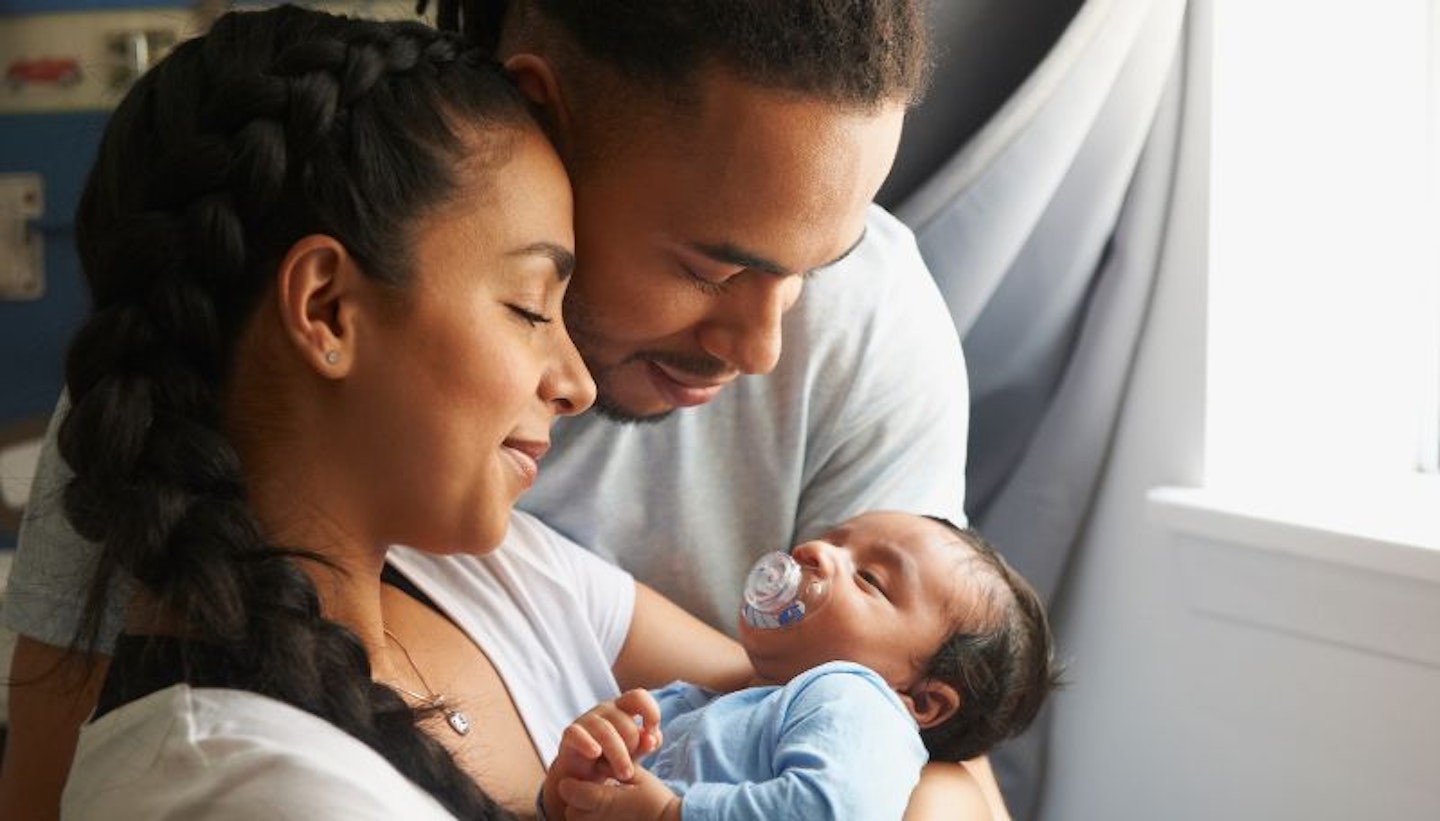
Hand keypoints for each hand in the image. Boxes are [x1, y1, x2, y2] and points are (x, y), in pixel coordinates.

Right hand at [543, 689, 662, 819]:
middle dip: (633, 747)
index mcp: (622, 709)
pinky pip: (577, 734)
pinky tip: (595, 754)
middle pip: (625, 722)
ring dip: (619, 755)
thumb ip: (646, 743)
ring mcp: (586, 720)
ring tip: (624, 775)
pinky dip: (587, 743)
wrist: (582, 778)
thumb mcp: (635, 753)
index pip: (638, 697)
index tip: (651, 735)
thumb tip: (652, 739)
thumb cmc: (613, 759)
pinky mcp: (569, 735)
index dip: (650, 712)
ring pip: (606, 731)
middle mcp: (604, 710)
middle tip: (631, 770)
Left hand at [558, 768, 681, 820]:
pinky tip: (607, 815)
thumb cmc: (656, 799)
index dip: (572, 783)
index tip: (582, 780)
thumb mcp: (637, 776)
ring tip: (599, 805)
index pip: (568, 790)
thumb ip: (614, 766)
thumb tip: (597, 762)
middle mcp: (599, 818)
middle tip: (591, 793)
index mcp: (604, 799)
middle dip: (575, 800)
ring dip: (582, 814)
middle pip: (570, 810)